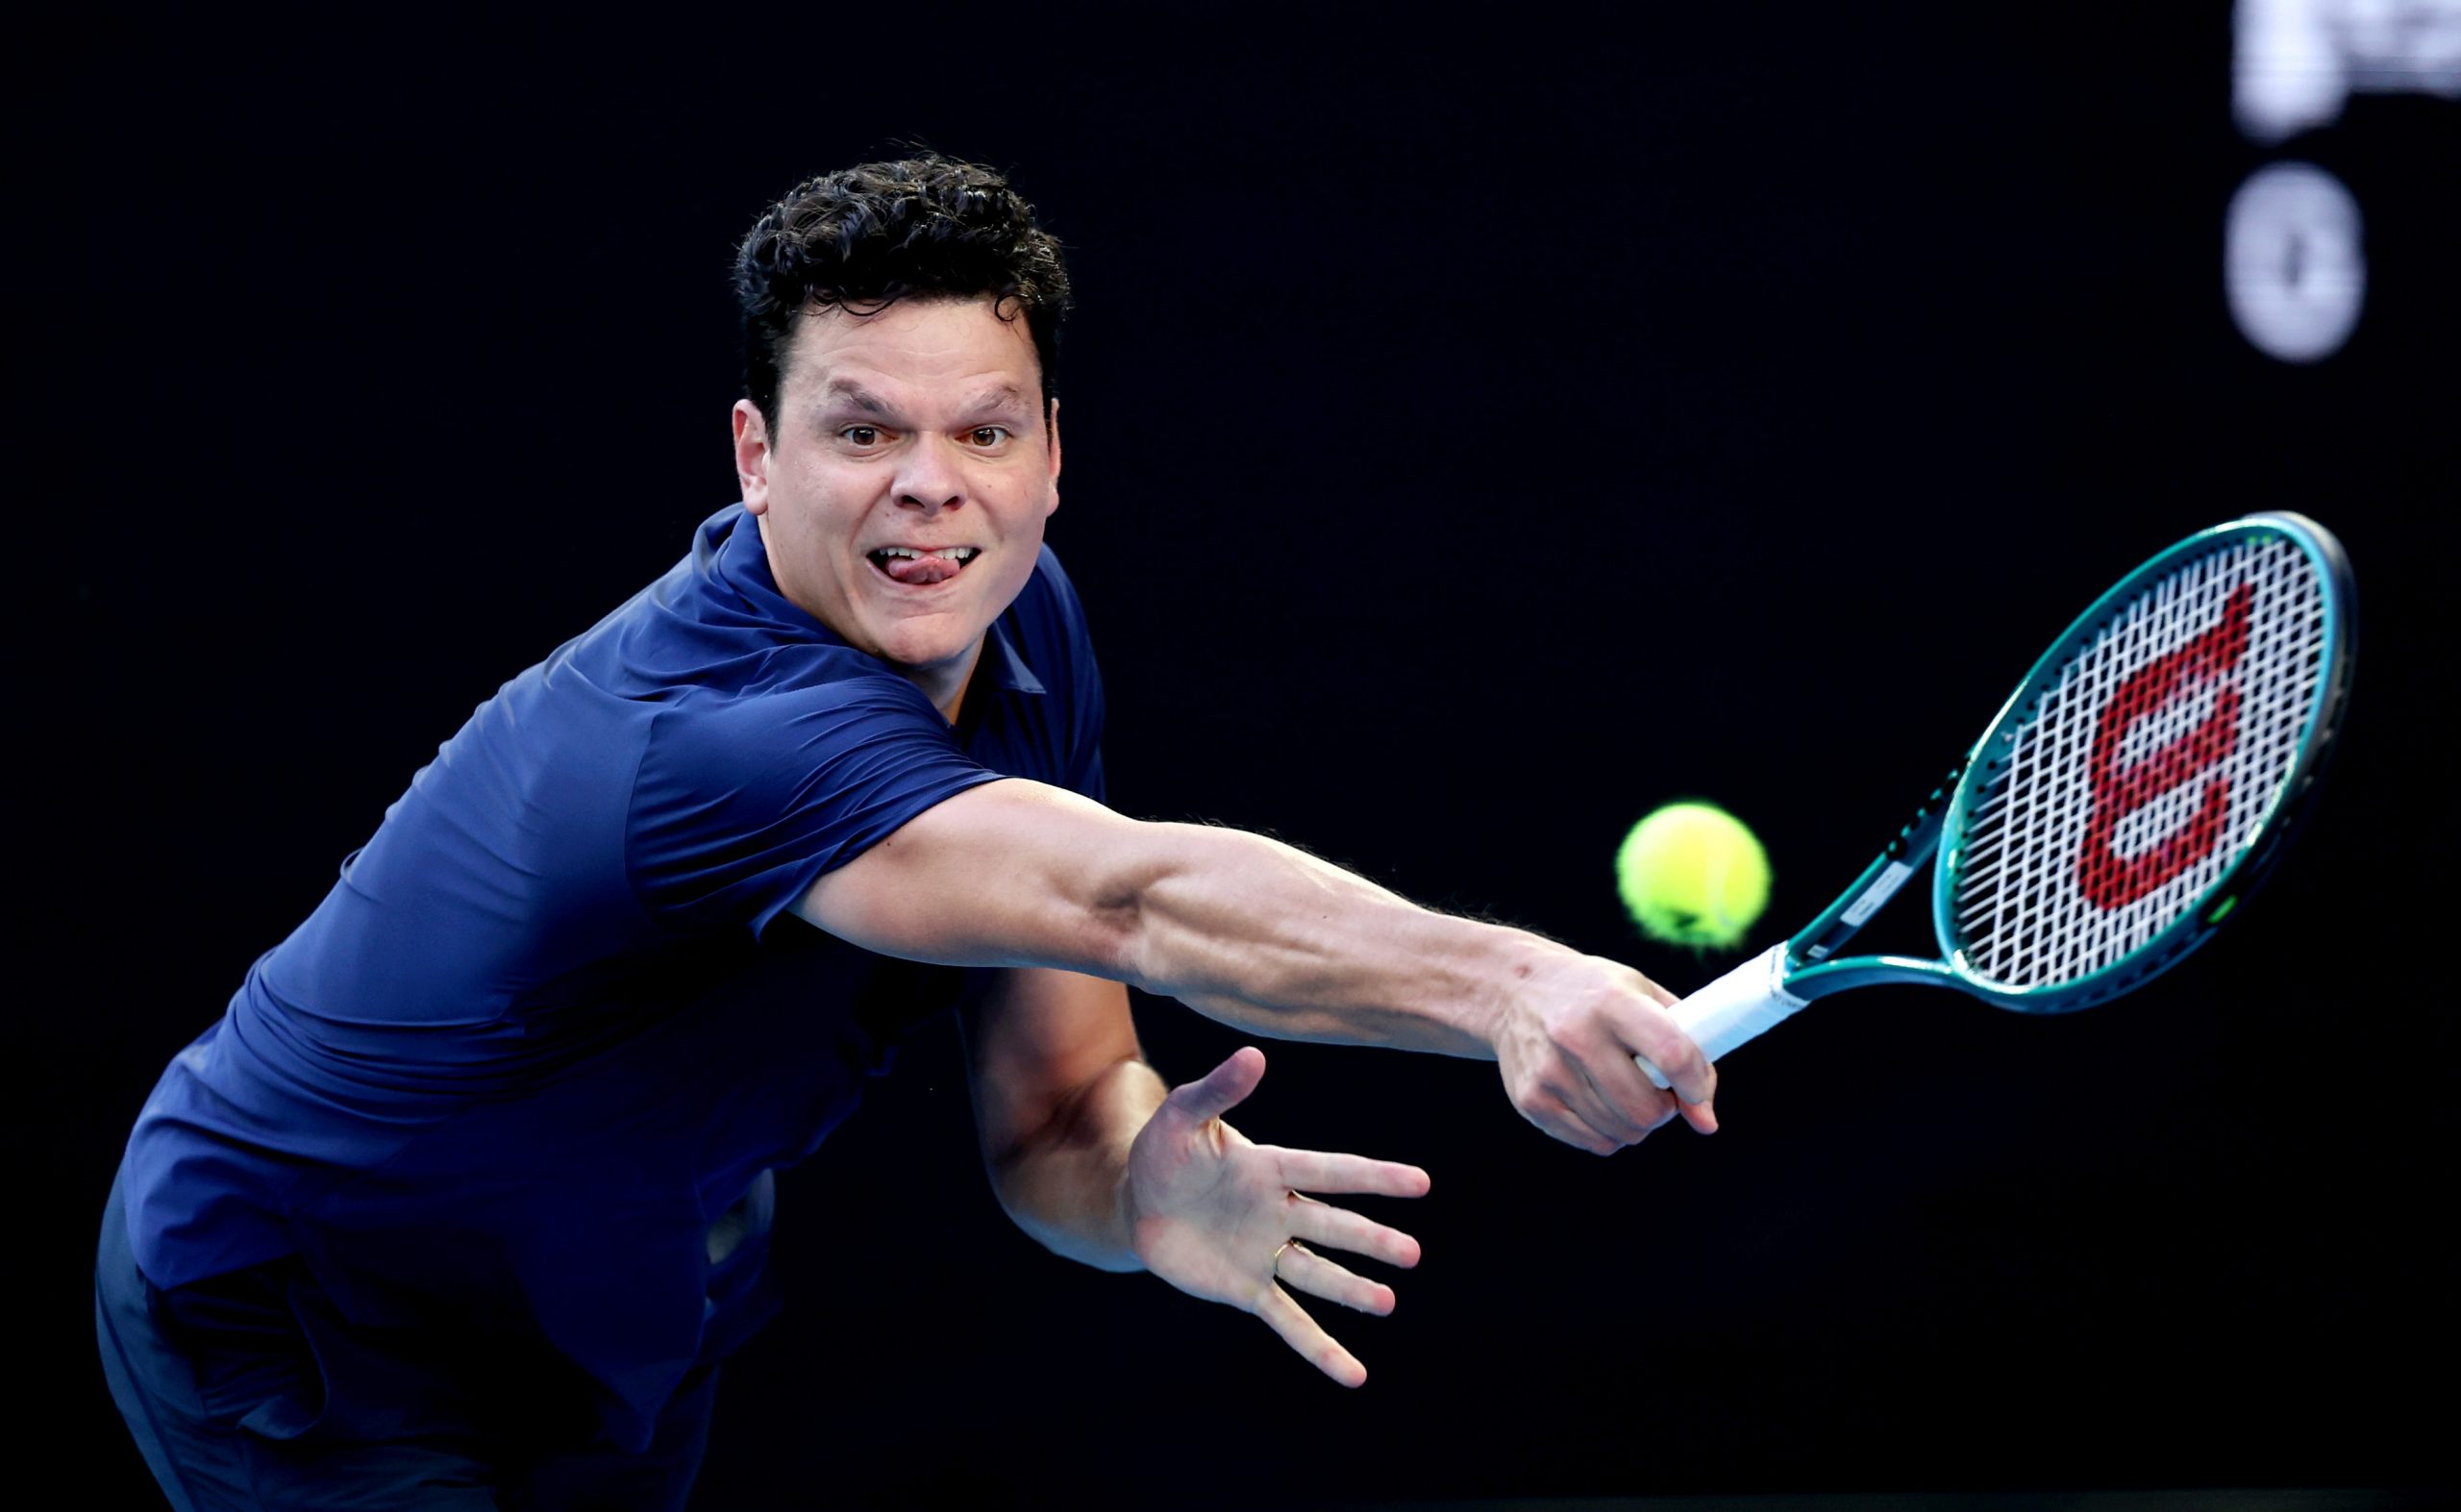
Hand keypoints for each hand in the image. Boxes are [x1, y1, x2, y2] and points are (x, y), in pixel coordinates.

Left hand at [1125, 1046, 1428, 1386]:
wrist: (1138, 1203)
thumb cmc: (1164, 1151)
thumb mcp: (1182, 1115)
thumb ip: (1218, 1089)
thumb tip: (1255, 1054)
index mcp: (1271, 1168)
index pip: (1328, 1171)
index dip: (1373, 1177)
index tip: (1420, 1182)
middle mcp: (1278, 1212)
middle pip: (1331, 1228)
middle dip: (1369, 1241)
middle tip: (1413, 1254)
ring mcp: (1265, 1253)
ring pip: (1316, 1274)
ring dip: (1351, 1290)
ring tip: (1387, 1302)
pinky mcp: (1247, 1289)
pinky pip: (1289, 1322)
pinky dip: (1320, 1349)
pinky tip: (1354, 1375)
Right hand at [1490, 948, 1718, 1154]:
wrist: (1514, 990)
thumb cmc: (1595, 995)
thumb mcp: (1643, 999)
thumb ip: (1686, 1051)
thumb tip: (1706, 1122)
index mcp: (1612, 1001)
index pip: (1671, 1055)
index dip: (1695, 1083)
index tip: (1694, 1089)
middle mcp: (1577, 1036)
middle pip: (1646, 1108)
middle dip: (1664, 1109)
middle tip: (1657, 1091)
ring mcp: (1550, 1071)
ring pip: (1623, 1131)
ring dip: (1637, 1121)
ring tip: (1625, 1091)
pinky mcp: (1532, 1100)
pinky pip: (1595, 1142)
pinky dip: (1609, 1132)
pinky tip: (1600, 1103)